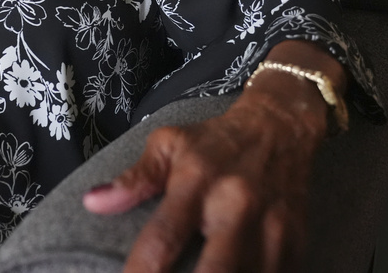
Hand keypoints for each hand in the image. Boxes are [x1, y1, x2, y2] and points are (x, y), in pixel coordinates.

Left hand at [83, 41, 344, 272]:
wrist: (281, 127)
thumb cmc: (214, 141)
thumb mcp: (168, 144)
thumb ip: (134, 179)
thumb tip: (92, 203)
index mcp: (198, 182)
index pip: (164, 236)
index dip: (141, 270)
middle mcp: (237, 207)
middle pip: (216, 271)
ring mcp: (272, 229)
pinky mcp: (295, 244)